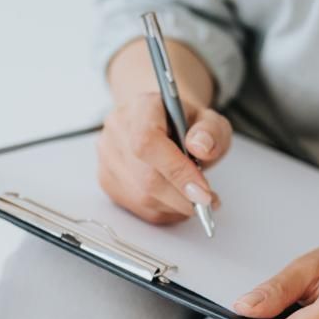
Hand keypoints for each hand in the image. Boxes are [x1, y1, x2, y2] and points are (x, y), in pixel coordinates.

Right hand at [97, 91, 231, 223]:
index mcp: (141, 108)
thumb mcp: (209, 119)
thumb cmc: (184, 123)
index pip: (148, 143)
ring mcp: (107, 156)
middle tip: (207, 201)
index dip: (177, 172)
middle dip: (181, 196)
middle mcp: (117, 130)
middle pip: (145, 177)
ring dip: (174, 206)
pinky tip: (177, 202)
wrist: (161, 122)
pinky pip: (136, 206)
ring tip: (196, 200)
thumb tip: (201, 148)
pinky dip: (162, 211)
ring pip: (141, 196)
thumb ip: (211, 131)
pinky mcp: (106, 179)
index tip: (203, 192)